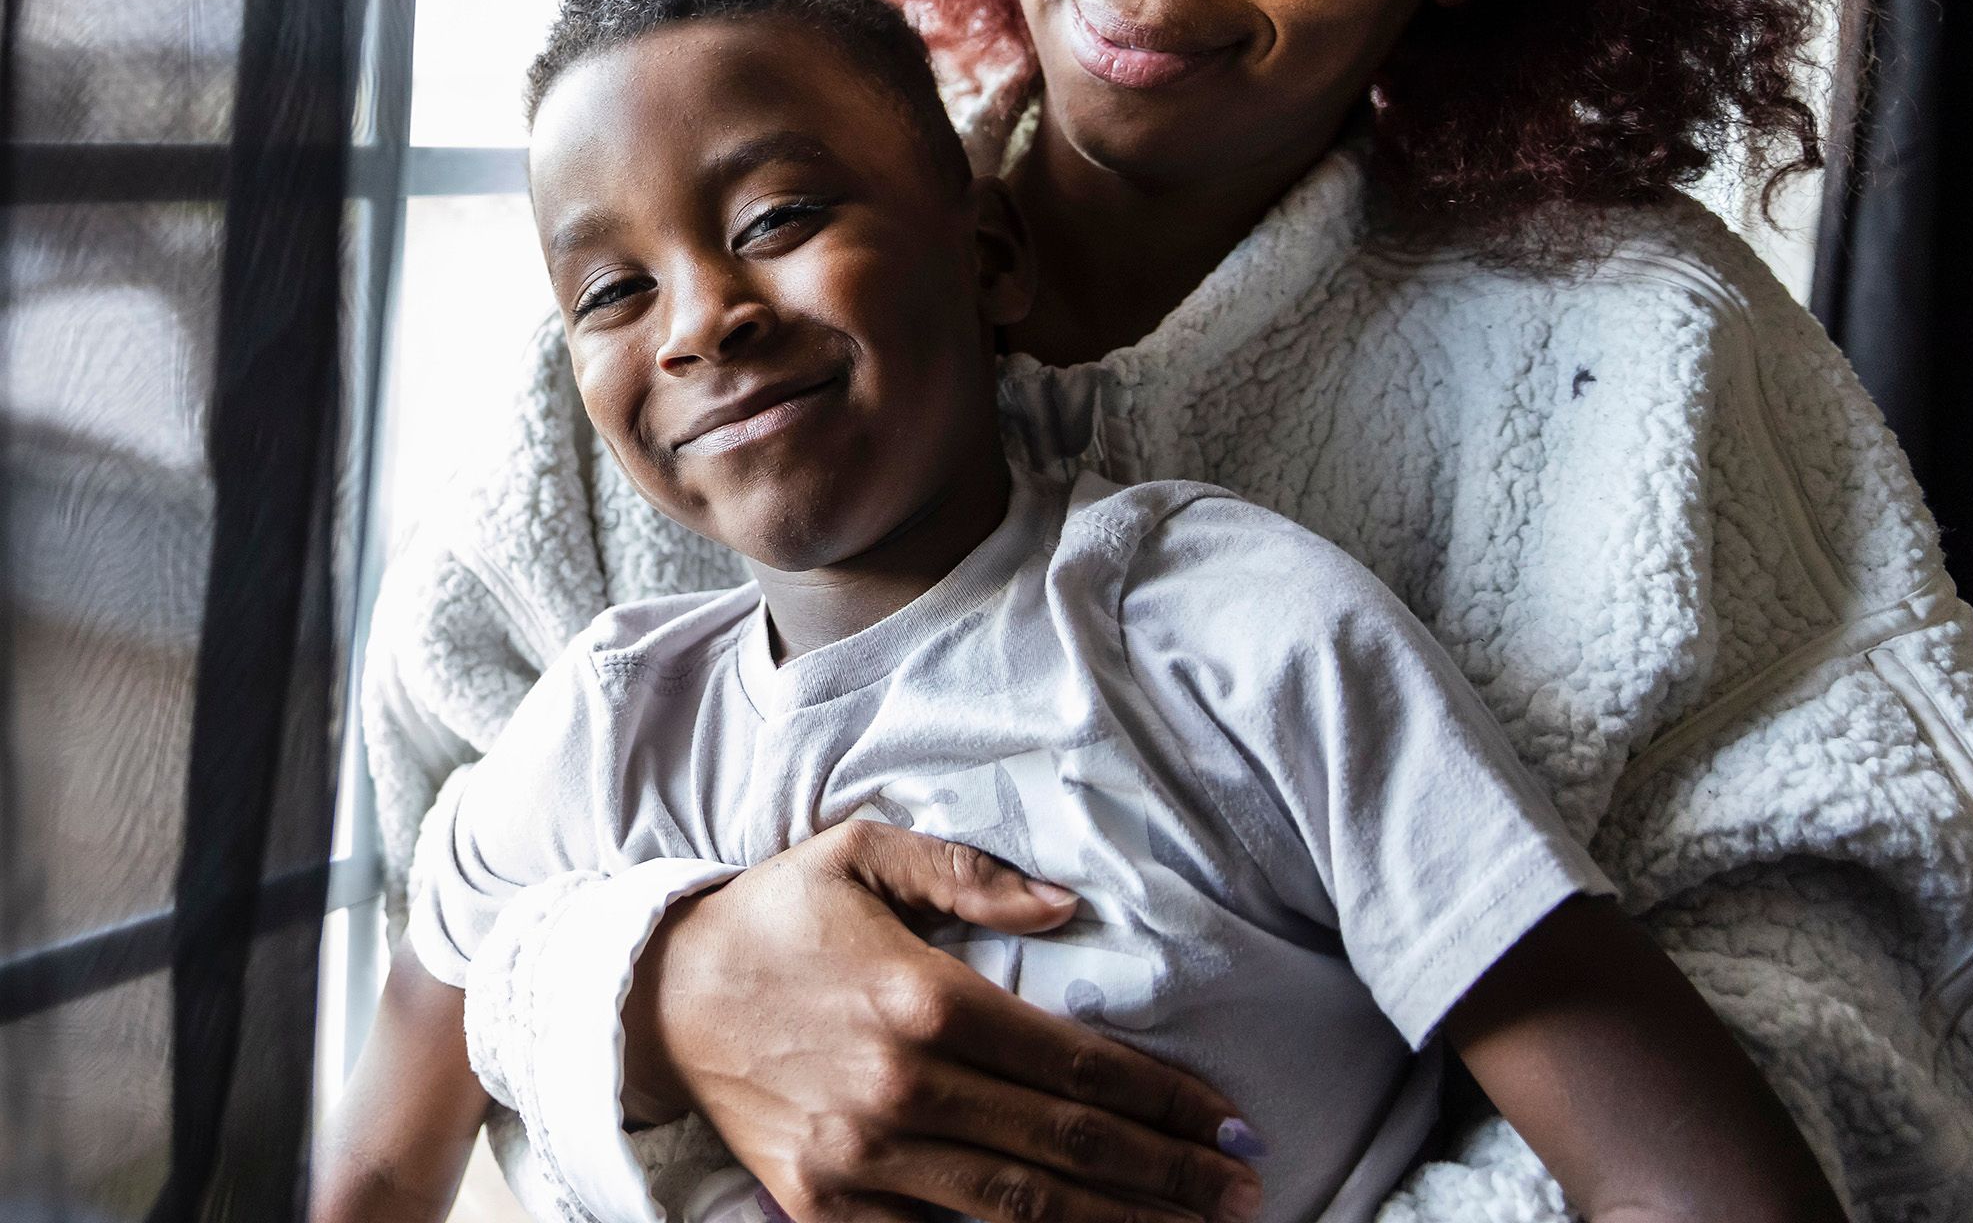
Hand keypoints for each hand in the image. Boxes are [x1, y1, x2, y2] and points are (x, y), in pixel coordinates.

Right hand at [623, 821, 1263, 1222]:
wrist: (662, 996)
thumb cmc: (779, 912)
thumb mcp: (865, 851)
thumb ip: (972, 873)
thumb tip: (1069, 903)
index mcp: (924, 997)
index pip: (1075, 1065)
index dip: (1164, 1100)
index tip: (1231, 1123)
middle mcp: (902, 1088)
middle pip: (1064, 1151)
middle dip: (1167, 1175)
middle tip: (1244, 1188)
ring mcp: (862, 1163)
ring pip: (1017, 1216)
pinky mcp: (825, 1209)